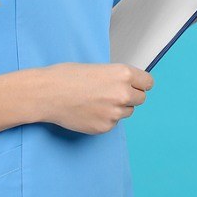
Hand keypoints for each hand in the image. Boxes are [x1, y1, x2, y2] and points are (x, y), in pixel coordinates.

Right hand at [38, 62, 153, 134]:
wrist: (48, 94)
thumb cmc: (67, 77)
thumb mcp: (99, 68)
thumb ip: (118, 77)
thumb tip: (129, 84)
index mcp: (123, 74)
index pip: (148, 82)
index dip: (140, 83)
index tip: (137, 85)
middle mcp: (122, 93)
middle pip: (141, 98)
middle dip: (130, 96)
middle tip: (113, 93)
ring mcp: (114, 113)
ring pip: (127, 112)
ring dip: (118, 108)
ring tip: (97, 101)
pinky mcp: (105, 127)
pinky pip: (113, 123)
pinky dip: (105, 118)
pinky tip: (89, 111)